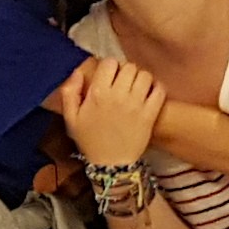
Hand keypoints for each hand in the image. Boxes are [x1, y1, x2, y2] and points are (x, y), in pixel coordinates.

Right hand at [54, 56, 163, 171]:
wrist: (111, 164)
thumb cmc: (90, 140)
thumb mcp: (71, 118)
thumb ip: (70, 92)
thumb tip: (78, 72)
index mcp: (98, 94)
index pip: (109, 63)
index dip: (109, 67)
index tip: (109, 76)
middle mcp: (118, 96)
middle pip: (129, 67)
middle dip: (125, 72)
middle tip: (123, 83)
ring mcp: (137, 105)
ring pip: (145, 76)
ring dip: (141, 79)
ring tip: (136, 88)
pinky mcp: (150, 114)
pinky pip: (159, 90)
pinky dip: (156, 87)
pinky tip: (150, 93)